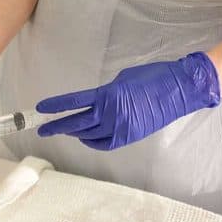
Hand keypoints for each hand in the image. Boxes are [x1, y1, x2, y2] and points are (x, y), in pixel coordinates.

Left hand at [37, 52, 219, 149]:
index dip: (56, 106)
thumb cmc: (153, 78)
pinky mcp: (129, 137)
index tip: (41, 109)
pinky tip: (85, 137)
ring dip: (75, 131)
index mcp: (108, 95)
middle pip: (77, 123)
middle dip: (57, 125)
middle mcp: (112, 114)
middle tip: (43, 128)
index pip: (75, 102)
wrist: (179, 91)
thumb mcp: (122, 80)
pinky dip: (91, 141)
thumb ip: (105, 93)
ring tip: (65, 128)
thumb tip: (94, 103)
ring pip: (88, 134)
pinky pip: (103, 144)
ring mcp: (121, 128)